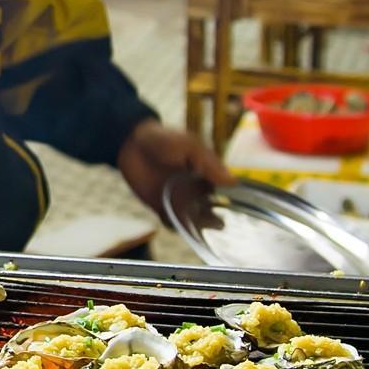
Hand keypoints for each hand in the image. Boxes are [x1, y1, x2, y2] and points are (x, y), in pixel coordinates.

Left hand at [116, 118, 230, 216]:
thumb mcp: (190, 147)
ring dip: (198, 226)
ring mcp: (179, 200)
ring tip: (199, 226)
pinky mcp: (162, 207)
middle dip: (214, 220)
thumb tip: (233, 182)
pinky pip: (173, 223)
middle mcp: (196, 190)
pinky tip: (180, 227)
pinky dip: (177, 228)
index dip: (231, 204)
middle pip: (211, 211)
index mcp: (207, 175)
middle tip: (216, 223)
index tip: (237, 213)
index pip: (224, 193)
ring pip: (193, 220)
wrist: (132, 143)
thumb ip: (210, 164)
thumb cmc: (165, 140)